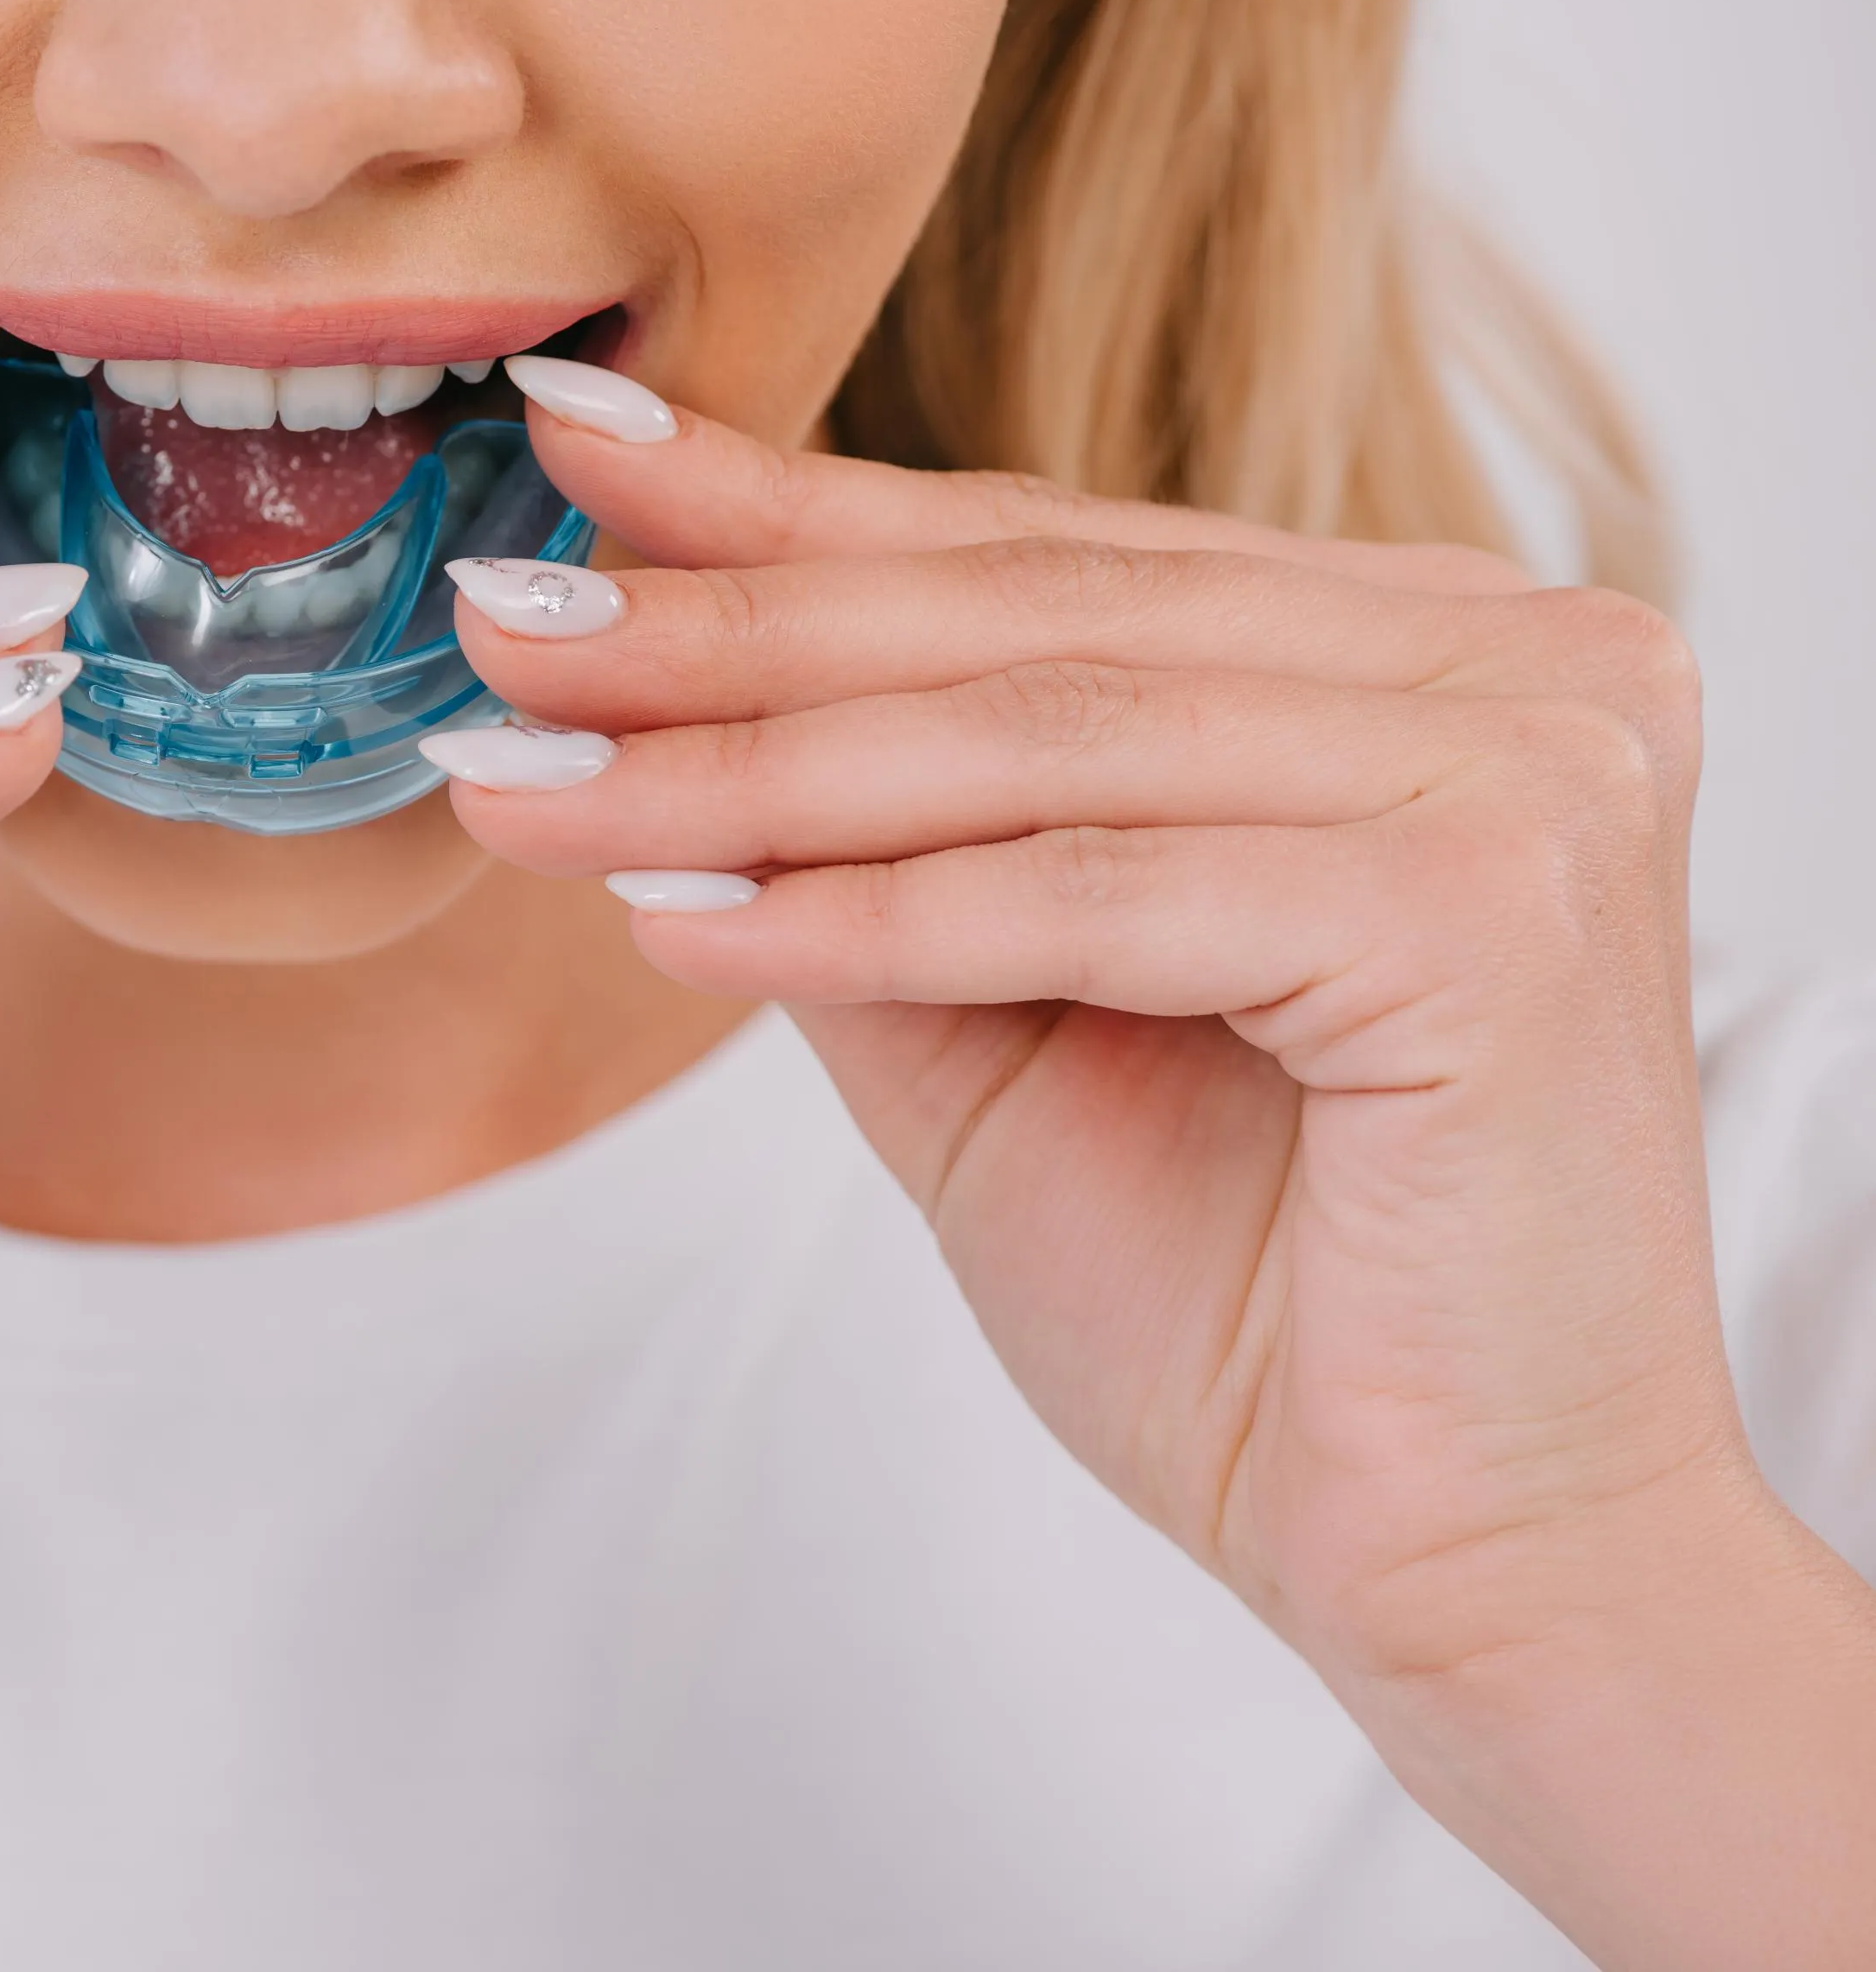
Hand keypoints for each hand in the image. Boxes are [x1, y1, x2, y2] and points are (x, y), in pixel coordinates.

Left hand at [437, 385, 1875, 1966]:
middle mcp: (1516, 666)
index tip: (573, 460)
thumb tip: (641, 690)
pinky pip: (1088, 889)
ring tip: (523, 781)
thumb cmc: (1246, 1303)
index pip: (1049, 559)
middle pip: (1028, 624)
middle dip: (725, 629)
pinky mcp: (1495, 911)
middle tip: (494, 626)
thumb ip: (872, 840)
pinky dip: (863, 913)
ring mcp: (1530, 770)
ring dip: (739, 771)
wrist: (1459, 1565)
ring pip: (1038, 741)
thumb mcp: (997, 1023)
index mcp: (1423, 655)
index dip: (794, 510)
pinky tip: (668, 923)